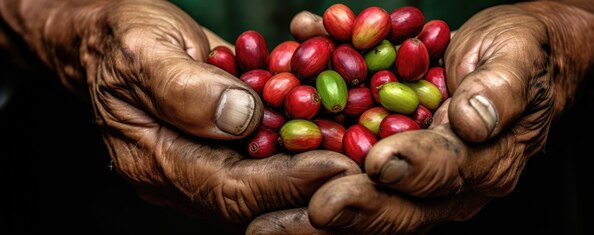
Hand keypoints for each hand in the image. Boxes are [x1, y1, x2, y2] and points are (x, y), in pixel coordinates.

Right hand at [0, 0, 360, 228]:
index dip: (285, 181)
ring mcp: (210, 162)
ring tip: (369, 153)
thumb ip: (183, 87)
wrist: (115, 41)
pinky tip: (345, 127)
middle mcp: (188, 175)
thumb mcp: (142, 51)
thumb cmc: (120, 41)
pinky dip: (307, 142)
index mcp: (156, 162)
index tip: (337, 165)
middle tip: (369, 168)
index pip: (229, 188)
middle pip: (259, 196)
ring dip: (319, 167)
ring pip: (271, 178)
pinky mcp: (229, 146)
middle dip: (315, 185)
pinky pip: (271, 153)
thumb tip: (243, 118)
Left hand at [249, 1, 593, 233]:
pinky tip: (271, 178)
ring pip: (363, 203)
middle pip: (396, 204)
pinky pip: (346, 177)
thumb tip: (475, 121)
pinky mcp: (385, 165)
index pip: (445, 172)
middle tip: (310, 211)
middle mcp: (444, 182)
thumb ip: (500, 90)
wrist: (510, 59)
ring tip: (268, 223)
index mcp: (483, 162)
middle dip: (352, 208)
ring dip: (314, 212)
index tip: (376, 164)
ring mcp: (411, 179)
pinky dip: (308, 179)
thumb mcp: (518, 62)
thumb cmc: (520, 57)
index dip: (412, 169)